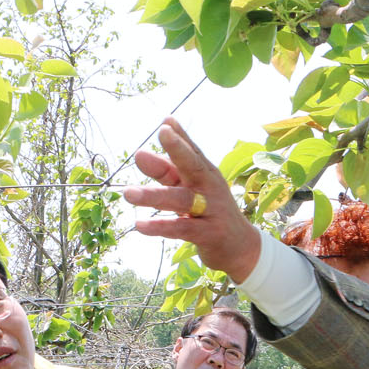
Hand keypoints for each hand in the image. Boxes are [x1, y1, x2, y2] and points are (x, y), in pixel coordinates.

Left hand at [124, 118, 262, 283]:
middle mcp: (210, 187)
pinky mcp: (208, 234)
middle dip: (179, 149)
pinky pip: (181, 228)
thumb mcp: (190, 190)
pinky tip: (139, 225)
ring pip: (181, 199)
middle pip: (194, 166)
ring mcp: (211, 210)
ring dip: (154, 196)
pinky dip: (160, 226)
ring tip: (127, 193)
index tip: (166, 121)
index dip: (181, 136)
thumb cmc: (210, 212)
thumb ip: (167, 173)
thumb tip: (141, 154)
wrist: (241, 247)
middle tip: (163, 133)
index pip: (192, 151)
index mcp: (206, 173)